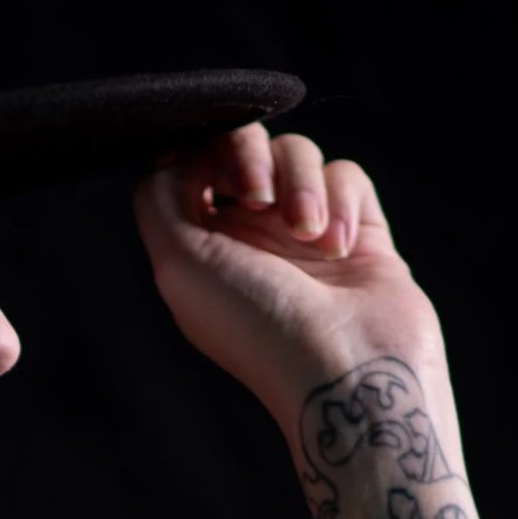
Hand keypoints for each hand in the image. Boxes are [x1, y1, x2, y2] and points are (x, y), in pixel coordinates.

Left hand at [129, 123, 441, 412]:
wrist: (347, 372)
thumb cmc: (259, 329)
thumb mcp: (179, 264)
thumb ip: (159, 199)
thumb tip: (178, 154)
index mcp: (201, 250)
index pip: (191, 165)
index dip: (203, 153)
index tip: (218, 179)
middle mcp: (249, 239)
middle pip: (243, 147)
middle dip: (251, 156)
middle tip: (259, 196)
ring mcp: (304, 235)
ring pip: (298, 155)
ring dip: (302, 185)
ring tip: (310, 236)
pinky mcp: (358, 233)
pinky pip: (347, 176)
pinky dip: (341, 202)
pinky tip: (340, 248)